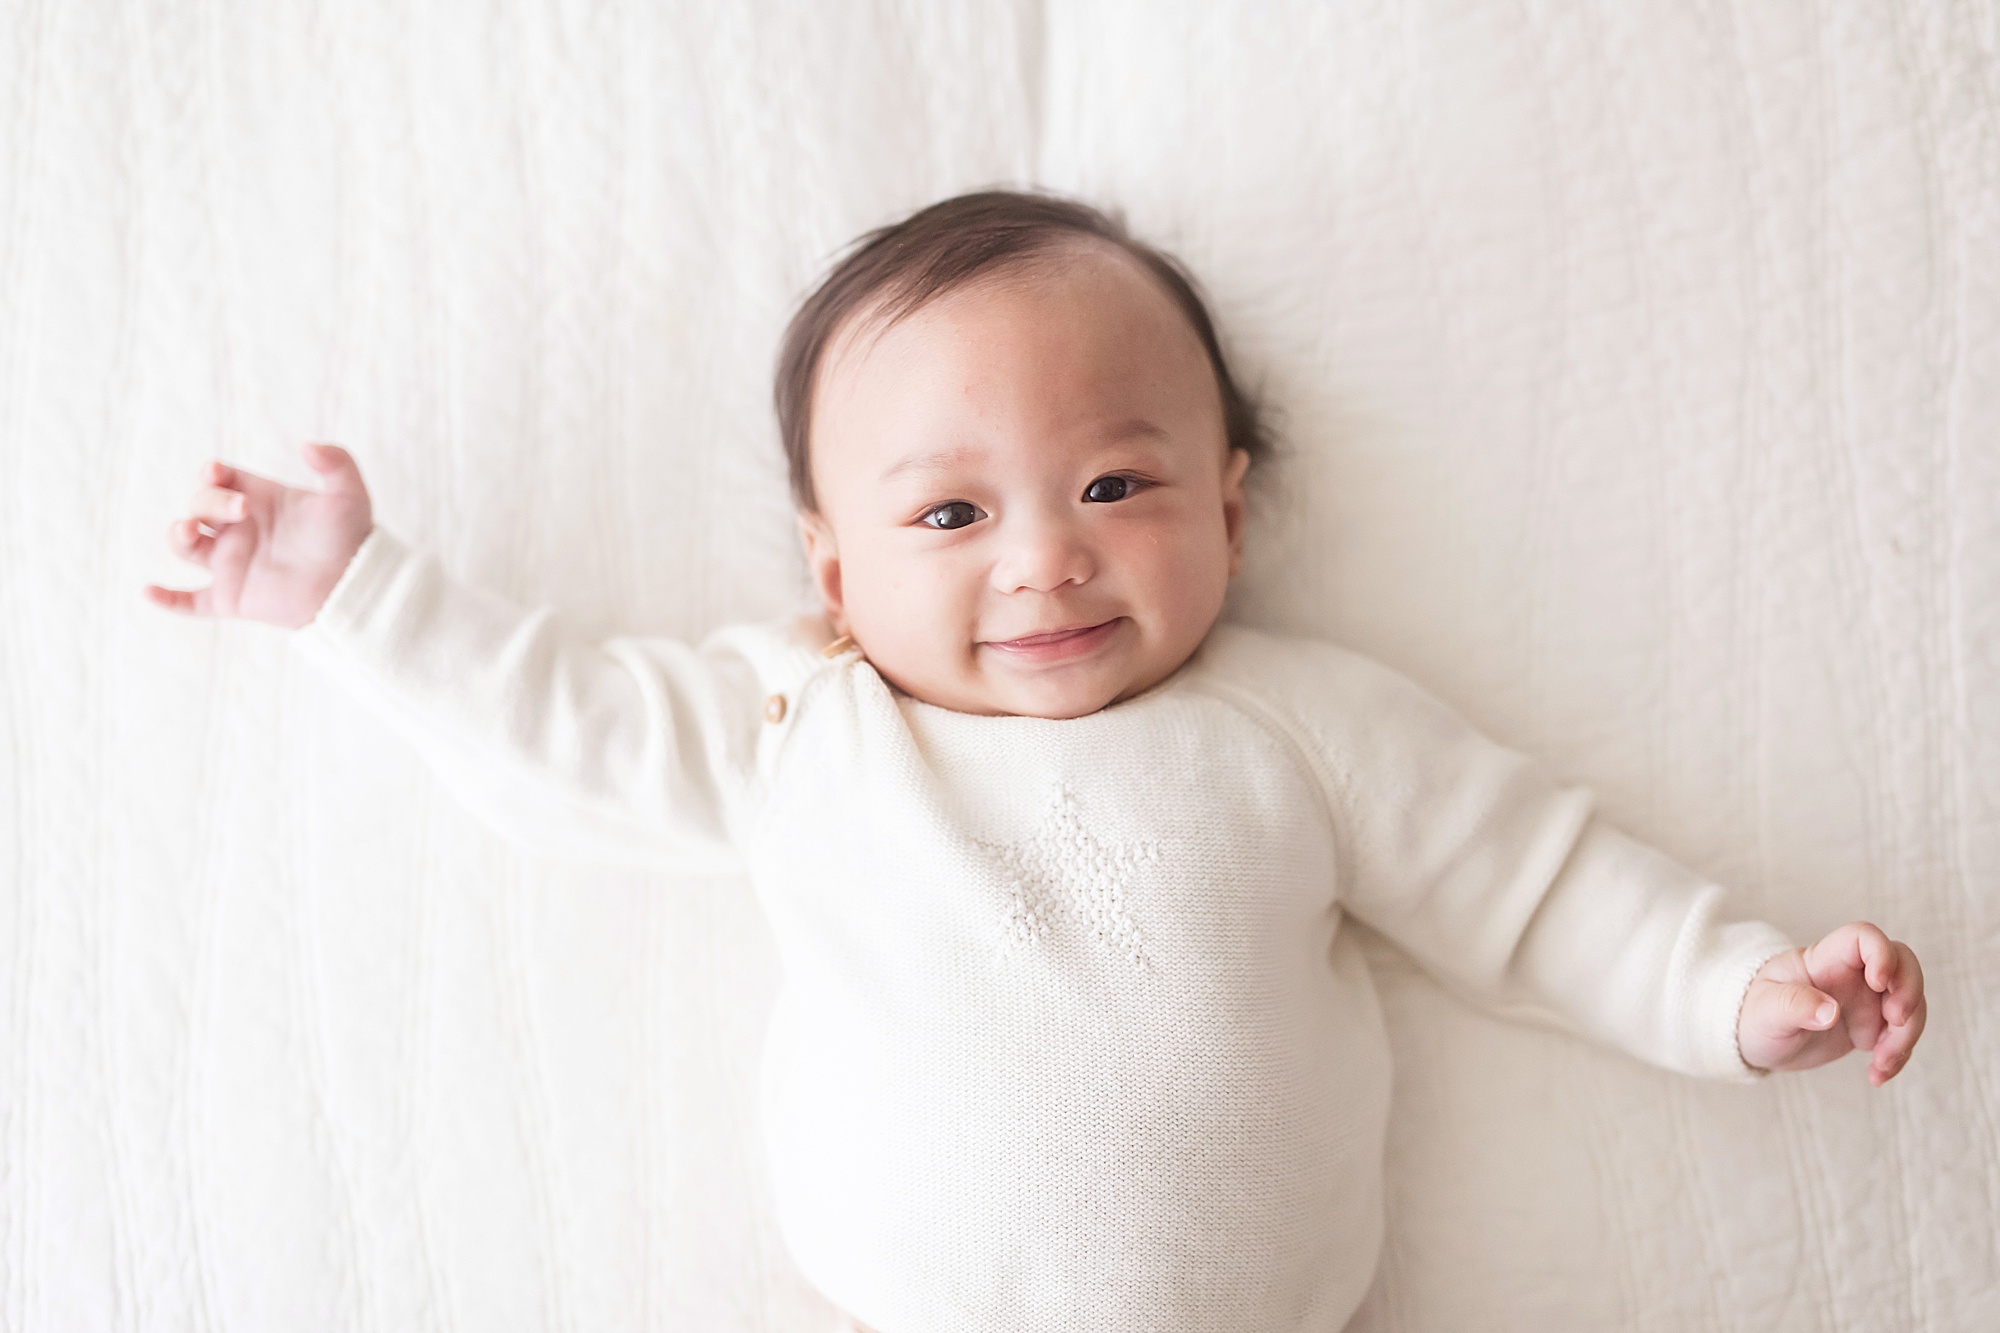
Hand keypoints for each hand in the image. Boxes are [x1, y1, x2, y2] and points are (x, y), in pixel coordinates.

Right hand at [143, 443, 373, 628]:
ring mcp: (231, 562)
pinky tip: (149, 591)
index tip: (218, 474)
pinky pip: (190, 601)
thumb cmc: (351, 538)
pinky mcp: (232, 597)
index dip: (212, 474)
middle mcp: (238, 528)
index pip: (219, 478)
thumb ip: (336, 464)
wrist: (356, 586)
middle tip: (241, 509)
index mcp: (258, 499)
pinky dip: (167, 599)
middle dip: (210, 502)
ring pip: (185, 545)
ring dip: (178, 535)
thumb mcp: (349, 496)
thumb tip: (307, 445)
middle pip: (200, 506)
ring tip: (189, 532)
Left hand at [1737, 922, 1925, 1084]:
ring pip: (1910, 1002)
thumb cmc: (1755, 1014)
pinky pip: (1902, 1035)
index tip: (1878, 983)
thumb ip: (1795, 1005)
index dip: (1881, 952)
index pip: (1862, 937)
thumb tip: (1830, 1012)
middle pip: (1902, 964)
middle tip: (1896, 1021)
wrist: (1757, 1041)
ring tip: (1881, 1064)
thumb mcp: (1767, 1011)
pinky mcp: (1872, 1027)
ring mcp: (1865, 1000)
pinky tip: (1877, 1075)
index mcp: (1824, 960)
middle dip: (1910, 991)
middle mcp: (1851, 975)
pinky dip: (1899, 1055)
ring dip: (1907, 1033)